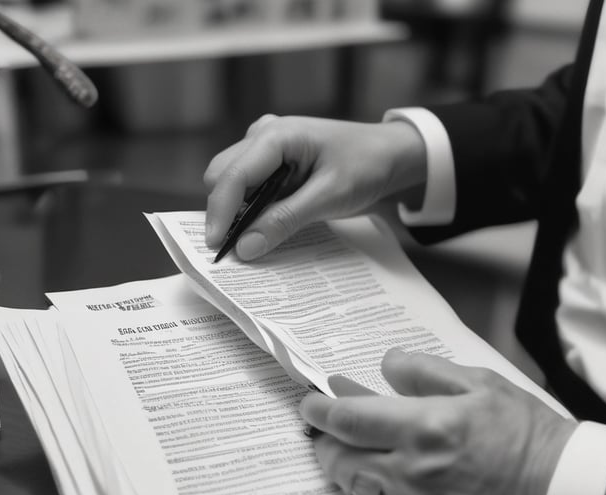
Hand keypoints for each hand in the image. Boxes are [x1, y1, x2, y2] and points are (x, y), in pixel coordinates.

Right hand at [204, 115, 425, 259]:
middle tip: (236, 248)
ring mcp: (265, 147)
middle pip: (222, 177)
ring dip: (238, 212)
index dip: (220, 212)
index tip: (216, 247)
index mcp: (276, 135)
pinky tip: (264, 227)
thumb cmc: (366, 165)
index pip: (232, 175)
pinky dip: (251, 209)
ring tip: (252, 240)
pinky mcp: (272, 161)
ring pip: (232, 183)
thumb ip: (285, 220)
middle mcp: (263, 135)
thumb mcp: (328, 197)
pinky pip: (249, 187)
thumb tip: (246, 247)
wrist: (389, 154)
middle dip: (224, 212)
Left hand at [299, 349, 576, 494]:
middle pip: (339, 456)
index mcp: (424, 427)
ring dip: (343, 463)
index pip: (349, 418)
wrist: (561, 494)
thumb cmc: (528, 436)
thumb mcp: (480, 383)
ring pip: (353, 485)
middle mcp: (412, 471)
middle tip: (325, 424)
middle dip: (323, 438)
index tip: (311, 401)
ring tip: (351, 446)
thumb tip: (387, 365)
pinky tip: (381, 472)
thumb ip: (425, 371)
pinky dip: (370, 488)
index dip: (321, 408)